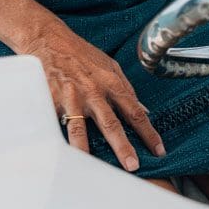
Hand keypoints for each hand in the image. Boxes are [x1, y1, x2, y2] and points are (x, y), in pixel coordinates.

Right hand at [27, 29, 165, 171]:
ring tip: (93, 168)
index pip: (134, 111)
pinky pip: (55, 125)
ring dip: (87, 150)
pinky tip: (59, 156)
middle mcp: (93, 91)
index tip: (158, 150)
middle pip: (111, 123)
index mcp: (110, 82)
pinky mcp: (51, 101)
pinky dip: (56, 141)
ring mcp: (71, 97)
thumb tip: (143, 109)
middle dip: (123, 146)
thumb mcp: (109, 65)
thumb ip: (126, 88)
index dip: (148, 132)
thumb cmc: (81, 54)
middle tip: (133, 166)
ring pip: (80, 129)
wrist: (49, 39)